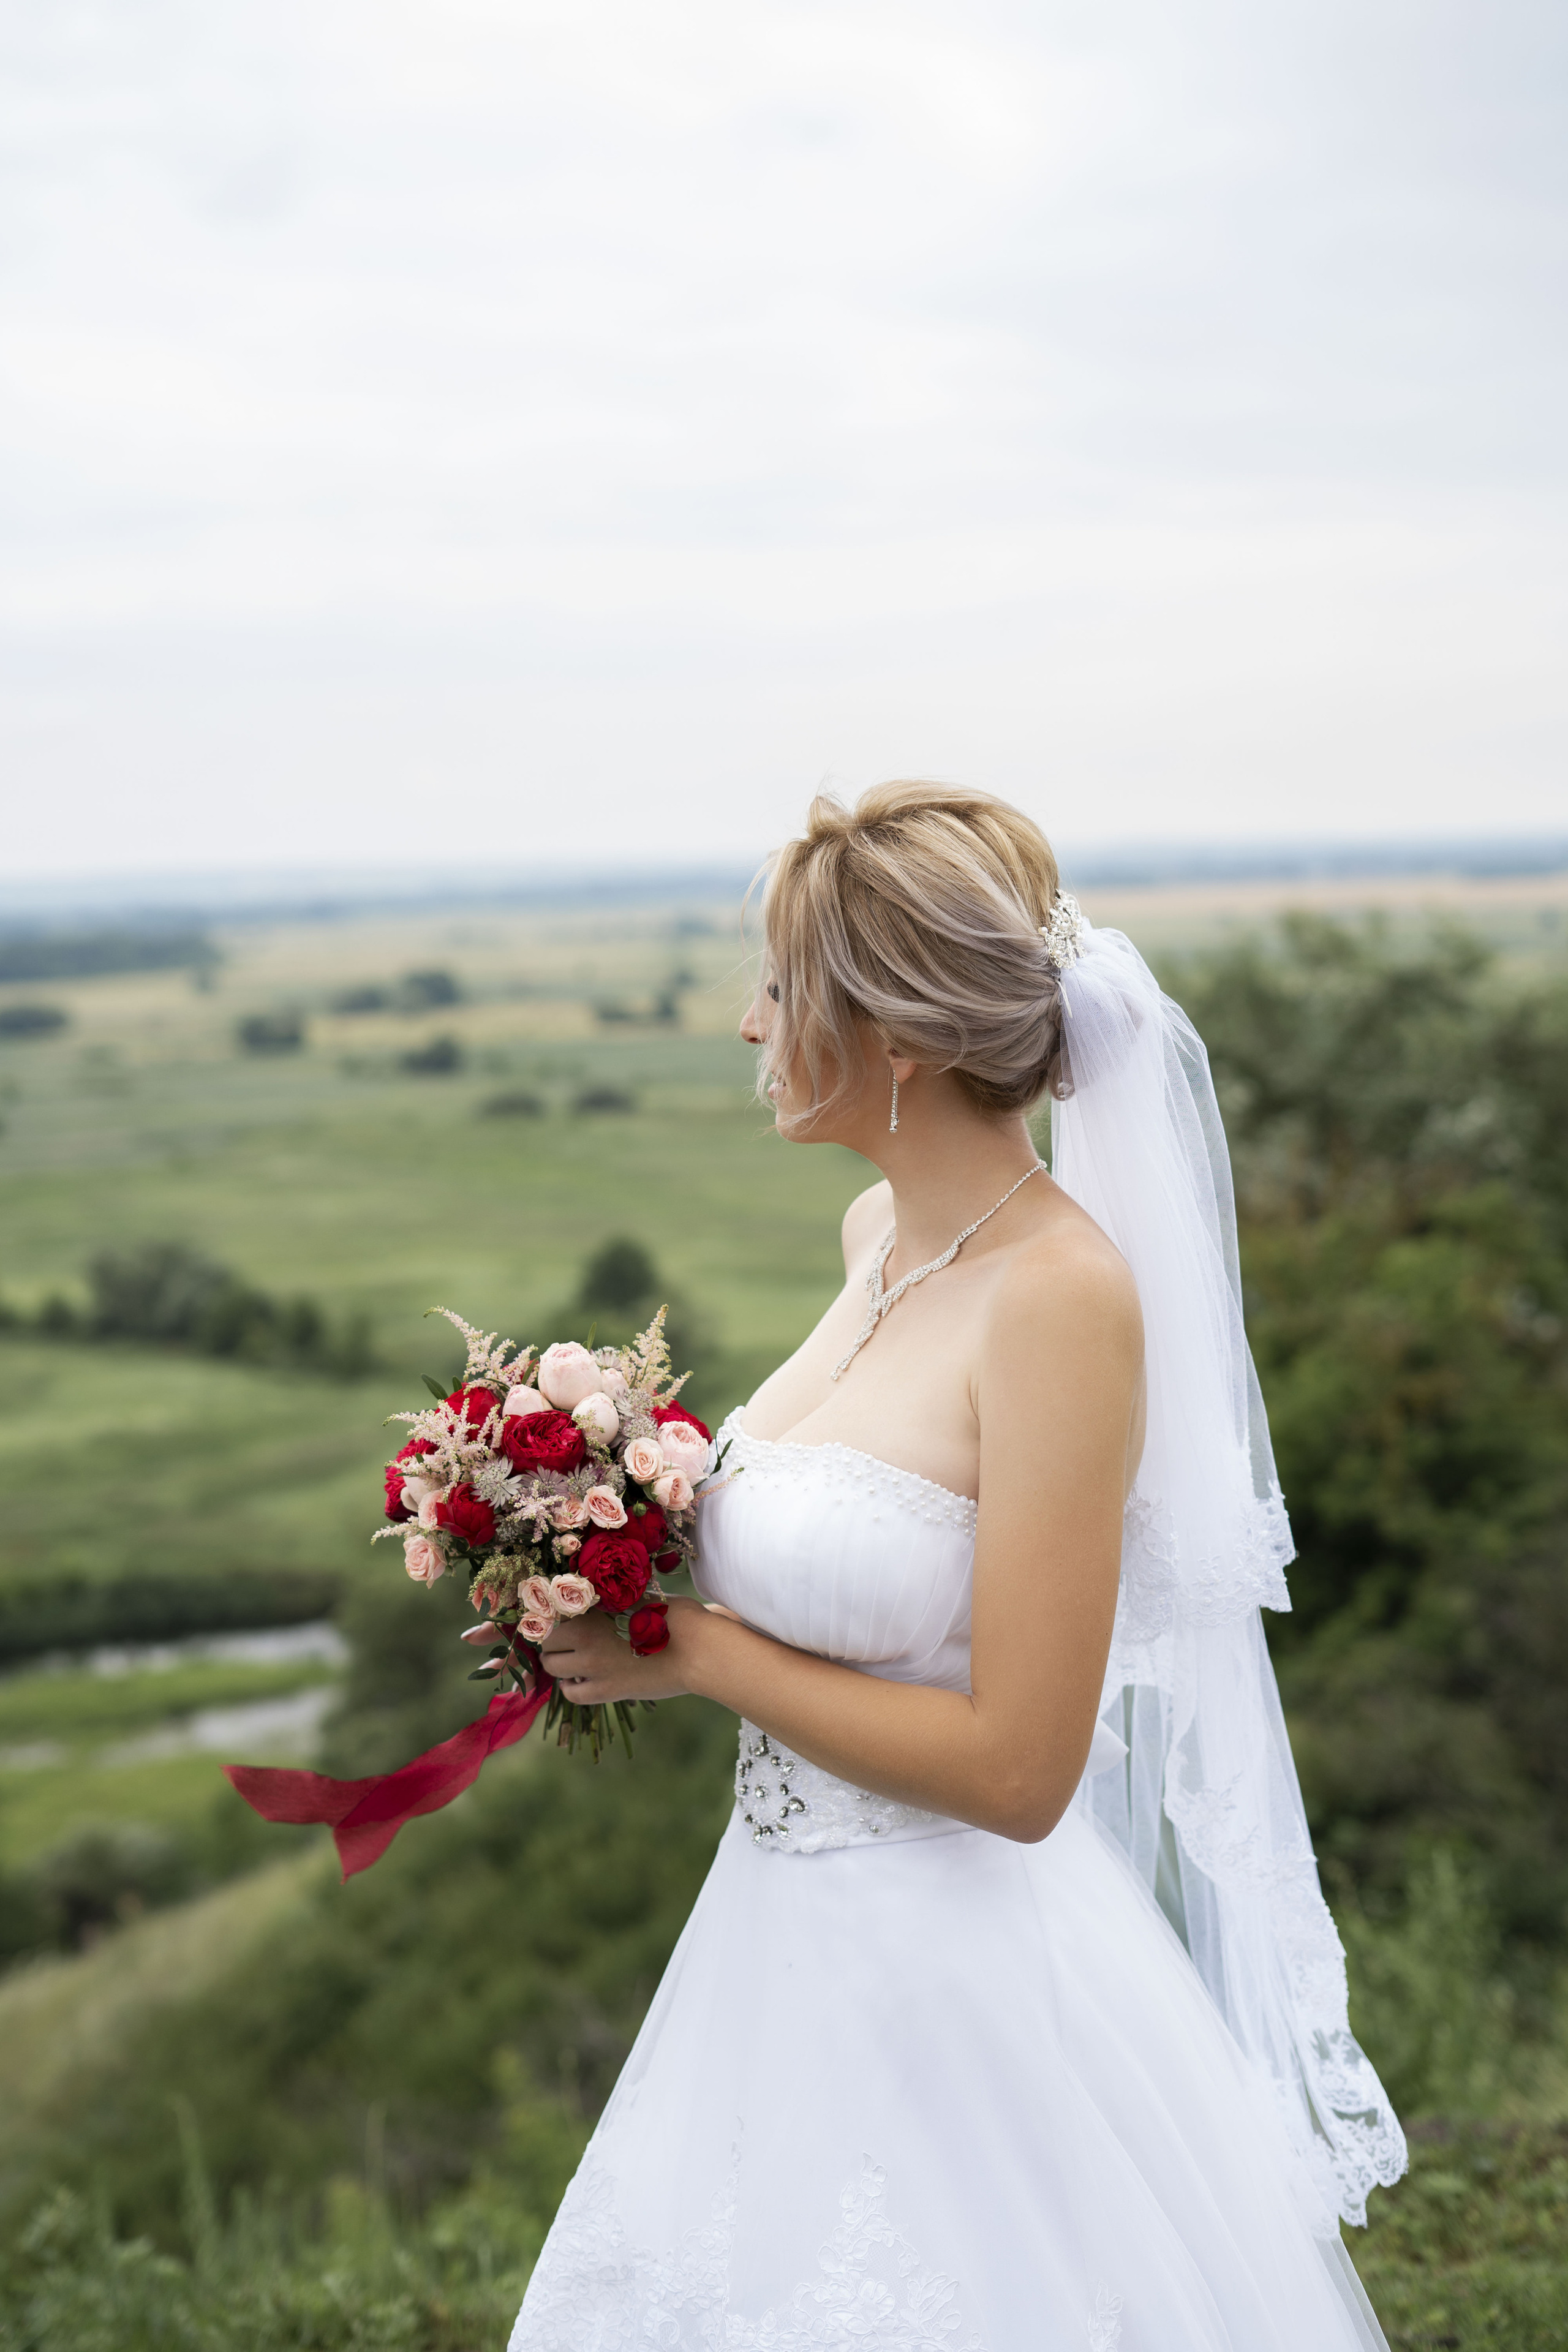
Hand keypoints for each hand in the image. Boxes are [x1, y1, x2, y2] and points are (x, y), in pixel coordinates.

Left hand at [537, 1598, 708, 1704]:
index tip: (565, 1619)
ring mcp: (594, 1668)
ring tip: (572, 1660)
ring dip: (558, 1663)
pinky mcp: (607, 1691)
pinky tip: (578, 1681)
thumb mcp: (640, 1596)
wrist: (698, 1650)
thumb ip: (612, 1598)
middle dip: (554, 1641)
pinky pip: (573, 1694)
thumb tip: (595, 1594)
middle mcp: (585, 1639)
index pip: (554, 1613)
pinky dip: (570, 1687)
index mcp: (592, 1610)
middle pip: (548, 1642)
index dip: (557, 1616)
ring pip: (553, 1668)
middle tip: (567, 1640)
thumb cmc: (675, 1616)